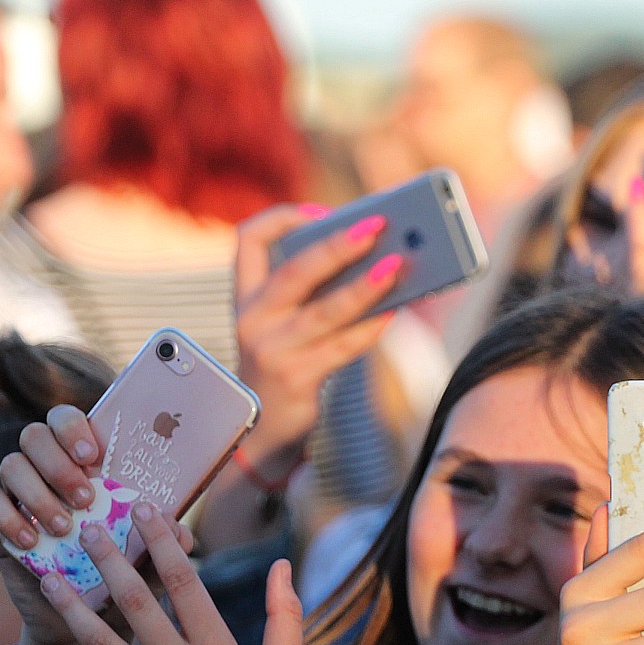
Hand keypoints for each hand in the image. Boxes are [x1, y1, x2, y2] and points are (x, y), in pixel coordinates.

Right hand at [0, 405, 193, 644]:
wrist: (88, 625)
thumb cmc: (126, 579)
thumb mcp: (151, 563)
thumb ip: (165, 543)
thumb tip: (180, 528)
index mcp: (87, 463)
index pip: (69, 419)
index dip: (74, 428)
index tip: (94, 457)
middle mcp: (49, 468)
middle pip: (35, 434)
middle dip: (58, 462)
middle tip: (85, 496)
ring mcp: (21, 493)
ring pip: (11, 464)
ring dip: (37, 492)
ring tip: (64, 527)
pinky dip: (7, 517)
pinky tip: (29, 541)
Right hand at [232, 204, 402, 483]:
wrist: (260, 432)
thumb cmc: (284, 366)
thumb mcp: (282, 325)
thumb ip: (311, 294)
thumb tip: (374, 258)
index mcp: (245, 297)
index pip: (247, 239)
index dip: (283, 218)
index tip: (321, 212)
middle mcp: (251, 320)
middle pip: (295, 270)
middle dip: (338, 244)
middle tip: (376, 225)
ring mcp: (271, 351)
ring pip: (326, 310)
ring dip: (365, 286)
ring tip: (398, 266)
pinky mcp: (295, 379)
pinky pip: (342, 347)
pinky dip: (370, 328)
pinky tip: (394, 312)